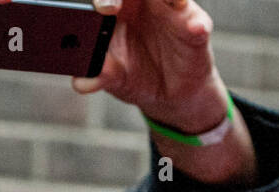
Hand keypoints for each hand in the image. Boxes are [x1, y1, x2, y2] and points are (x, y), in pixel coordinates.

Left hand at [73, 0, 228, 132]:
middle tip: (116, 7)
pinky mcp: (195, 27)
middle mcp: (144, 3)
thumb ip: (98, 76)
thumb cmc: (136, 76)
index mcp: (117, 8)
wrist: (168, 96)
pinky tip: (194, 29)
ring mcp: (171, 11)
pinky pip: (198, 22)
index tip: (103, 10)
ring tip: (172, 1)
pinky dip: (196, 25)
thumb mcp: (115, 79)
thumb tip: (81, 83)